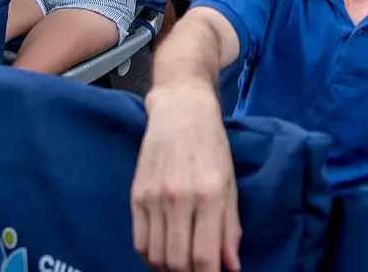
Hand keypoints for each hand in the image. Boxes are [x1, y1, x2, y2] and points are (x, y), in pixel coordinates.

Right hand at [131, 85, 241, 271]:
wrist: (181, 111)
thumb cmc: (211, 146)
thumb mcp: (229, 184)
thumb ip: (230, 227)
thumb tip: (231, 267)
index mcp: (210, 195)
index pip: (204, 257)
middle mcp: (180, 198)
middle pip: (178, 262)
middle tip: (198, 268)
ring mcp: (154, 197)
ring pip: (157, 256)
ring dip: (170, 268)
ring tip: (183, 262)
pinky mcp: (136, 195)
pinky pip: (139, 242)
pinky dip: (151, 256)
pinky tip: (164, 251)